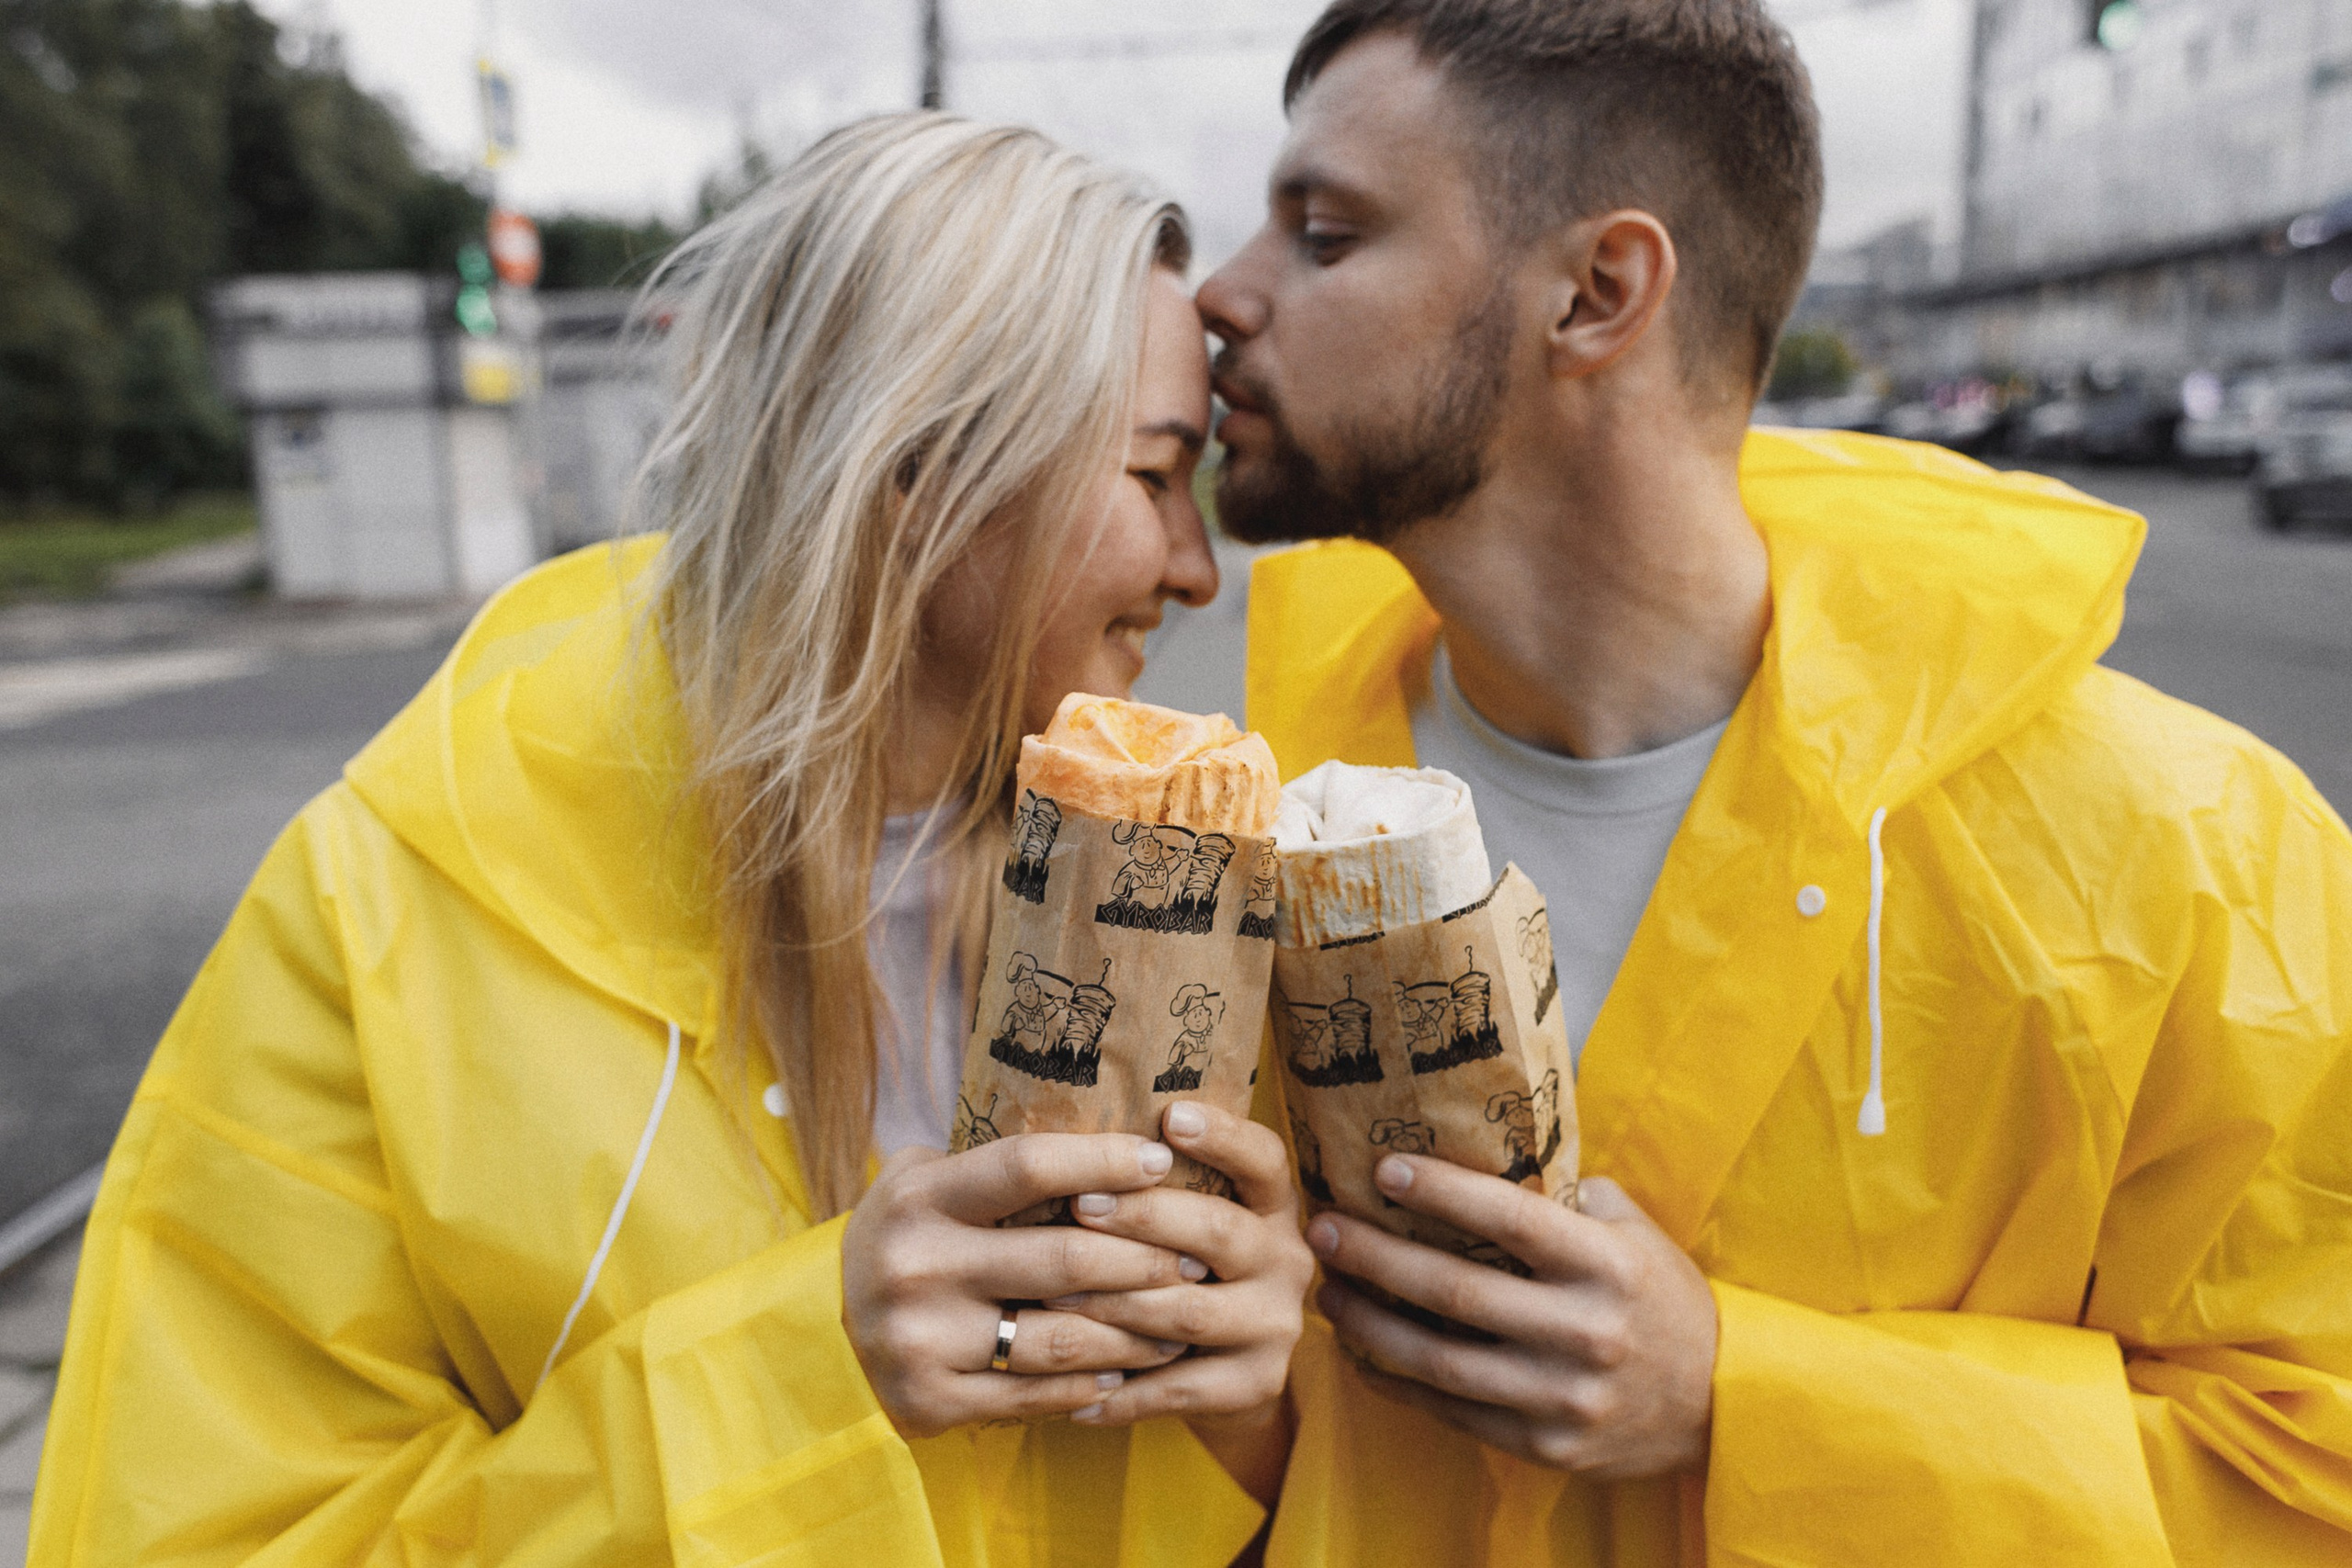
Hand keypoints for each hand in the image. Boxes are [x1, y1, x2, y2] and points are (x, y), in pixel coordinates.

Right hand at [842, 1132, 1195, 1438]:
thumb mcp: (921, 1183)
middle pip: (1065, 1259)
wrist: (821, 1337)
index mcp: (920, 1197)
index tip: (1161, 1161)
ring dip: (1137, 1332)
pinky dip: (1092, 1385)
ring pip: (1064, 1337)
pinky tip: (1128, 1373)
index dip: (1103, 1160)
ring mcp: (921, 1339)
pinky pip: (1036, 1395)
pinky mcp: (929, 1401)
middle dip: (1147, 1259)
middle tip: (1196, 1256)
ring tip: (1180, 1320)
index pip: (1028, 1166)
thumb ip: (991, 1163)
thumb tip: (1102, 1126)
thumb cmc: (906, 1241)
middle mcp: (916, 1265)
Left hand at [1043, 1102, 1313, 1499]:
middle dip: (1145, 1216)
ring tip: (1054, 1294)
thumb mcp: (1188, 1224)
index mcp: (1271, 1207)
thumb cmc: (1183, 1273)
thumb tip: (1072, 1146)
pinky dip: (1123, 1393)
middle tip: (1079, 1205)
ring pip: (1191, 1311)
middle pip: (1220, 1231)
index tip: (1171, 1115)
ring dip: (1117, 1303)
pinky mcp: (1258, 1383)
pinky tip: (1074, 1394)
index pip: (1264, 1160)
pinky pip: (1181, 1388)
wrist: (1226, 1380)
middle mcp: (1285, 1260)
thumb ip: (1157, 1189)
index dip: (1224, 1136)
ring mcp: (1276, 1324)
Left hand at [1309, 1166, 1716, 1480]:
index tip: (1382, 1170)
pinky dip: (1399, 1384)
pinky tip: (1361, 1354)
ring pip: (1442, 1363)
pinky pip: (1455, 1412)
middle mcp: (1585, 1331)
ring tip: (1328, 1293)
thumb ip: (1568, 1196)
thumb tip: (1485, 1149)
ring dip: (1371, 1327)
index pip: (1512, 1219)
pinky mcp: (1548, 1444)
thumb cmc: (1662, 1300)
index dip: (1442, 1192)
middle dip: (1377, 1259)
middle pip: (1457, 1293)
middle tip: (1322, 1230)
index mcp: (1607, 1265)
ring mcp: (1564, 1396)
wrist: (1721, 1403)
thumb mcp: (1634, 1234)